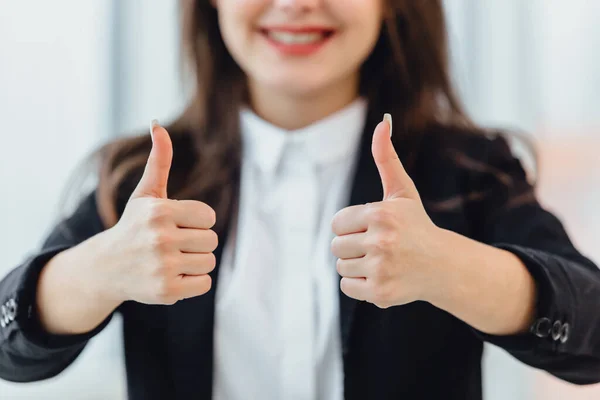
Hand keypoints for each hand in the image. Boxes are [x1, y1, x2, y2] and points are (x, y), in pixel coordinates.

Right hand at [97, 121, 217, 304]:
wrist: (106, 268)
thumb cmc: (133, 226)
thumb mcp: (145, 194)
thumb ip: (159, 161)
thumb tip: (157, 124)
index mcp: (160, 212)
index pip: (210, 217)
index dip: (197, 222)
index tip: (177, 225)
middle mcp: (161, 239)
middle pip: (211, 241)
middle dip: (196, 242)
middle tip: (171, 245)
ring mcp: (163, 267)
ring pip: (209, 262)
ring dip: (194, 262)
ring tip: (170, 260)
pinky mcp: (166, 291)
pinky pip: (204, 284)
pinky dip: (192, 282)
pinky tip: (171, 276)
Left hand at [331, 115, 443, 308]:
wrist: (442, 266)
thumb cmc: (416, 226)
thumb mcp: (402, 192)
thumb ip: (386, 158)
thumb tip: (382, 123)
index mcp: (381, 214)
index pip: (337, 223)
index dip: (352, 226)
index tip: (373, 228)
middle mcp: (381, 241)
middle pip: (335, 246)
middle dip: (353, 245)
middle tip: (378, 246)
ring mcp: (381, 269)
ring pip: (341, 266)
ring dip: (356, 265)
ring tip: (382, 261)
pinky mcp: (381, 292)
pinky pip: (347, 287)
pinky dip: (359, 285)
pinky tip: (381, 276)